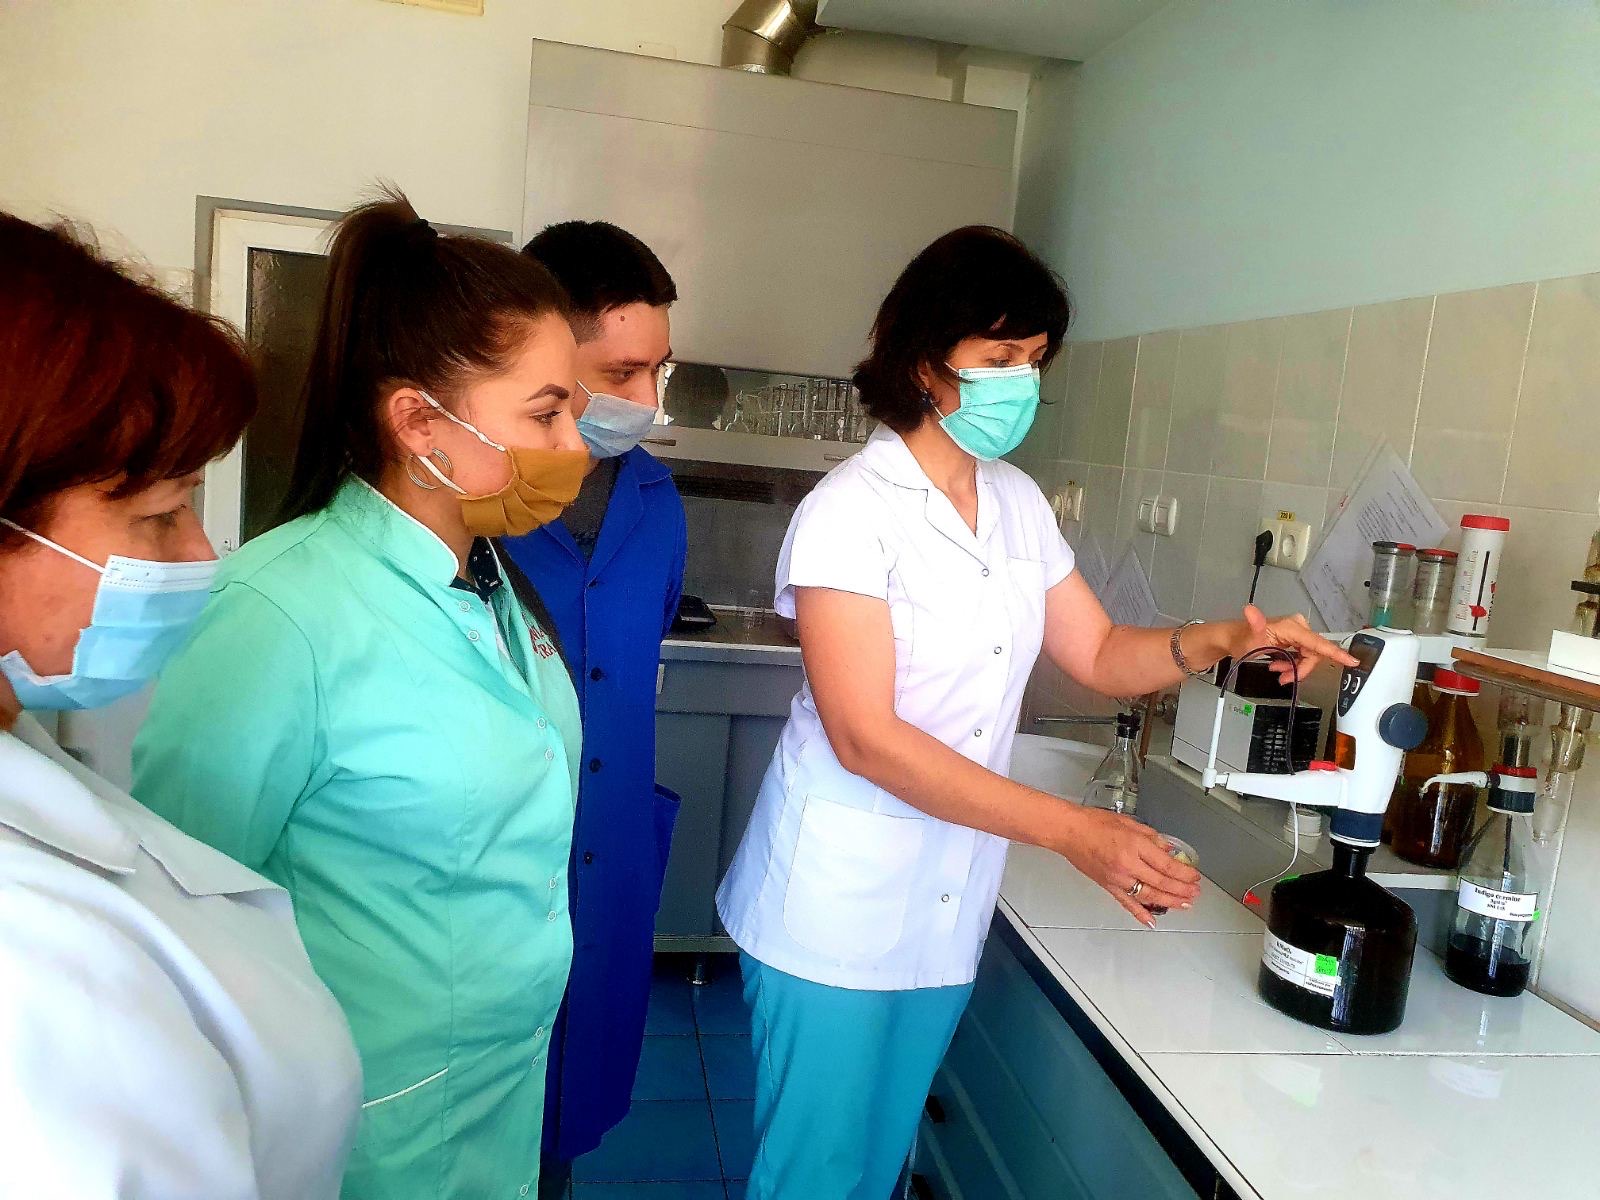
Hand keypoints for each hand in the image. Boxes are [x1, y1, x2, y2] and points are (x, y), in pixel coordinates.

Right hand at [1054, 806, 1201, 927]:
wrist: (1069, 832)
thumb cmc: (1094, 823)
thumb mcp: (1129, 823)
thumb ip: (1151, 837)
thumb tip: (1168, 849)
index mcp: (1134, 846)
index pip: (1167, 865)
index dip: (1184, 873)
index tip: (1194, 876)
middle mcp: (1128, 865)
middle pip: (1162, 883)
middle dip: (1182, 889)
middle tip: (1194, 892)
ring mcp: (1118, 879)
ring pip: (1149, 896)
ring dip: (1169, 901)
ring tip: (1184, 904)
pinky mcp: (1108, 886)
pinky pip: (1127, 903)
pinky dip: (1140, 913)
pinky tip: (1152, 921)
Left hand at [1232, 605, 1357, 682]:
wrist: (1235, 639)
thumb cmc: (1242, 638)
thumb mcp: (1248, 638)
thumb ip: (1254, 625)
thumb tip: (1250, 610)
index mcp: (1293, 627)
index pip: (1318, 643)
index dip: (1336, 653)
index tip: (1352, 661)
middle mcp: (1299, 628)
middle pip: (1314, 655)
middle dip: (1301, 669)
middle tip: (1284, 677)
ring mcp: (1298, 634)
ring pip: (1309, 658)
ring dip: (1295, 668)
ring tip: (1277, 670)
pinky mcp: (1296, 640)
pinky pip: (1304, 657)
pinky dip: (1293, 665)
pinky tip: (1280, 665)